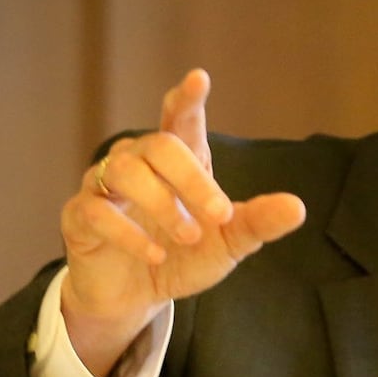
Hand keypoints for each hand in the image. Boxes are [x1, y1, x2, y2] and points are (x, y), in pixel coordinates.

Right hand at [59, 68, 305, 376]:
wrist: (136, 297)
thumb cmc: (182, 257)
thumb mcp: (227, 244)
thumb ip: (258, 223)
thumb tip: (297, 207)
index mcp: (176, 162)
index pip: (179, 121)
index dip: (186, 100)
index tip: (198, 79)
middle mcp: (138, 164)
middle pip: (159, 145)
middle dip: (192, 178)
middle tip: (219, 215)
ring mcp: (104, 187)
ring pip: (123, 169)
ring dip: (161, 203)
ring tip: (187, 238)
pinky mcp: (80, 217)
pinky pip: (96, 212)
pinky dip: (129, 235)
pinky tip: (154, 256)